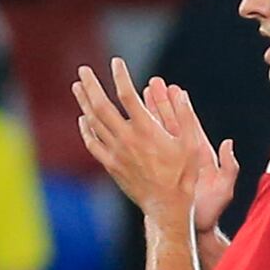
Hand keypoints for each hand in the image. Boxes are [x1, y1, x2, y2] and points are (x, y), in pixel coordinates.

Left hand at [74, 61, 231, 227]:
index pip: (127, 95)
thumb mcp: (192, 145)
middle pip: (101, 105)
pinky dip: (85, 128)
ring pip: (93, 122)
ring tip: (78, 87)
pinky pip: (92, 142)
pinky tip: (83, 119)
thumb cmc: (183, 176)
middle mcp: (127, 138)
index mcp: (147, 130)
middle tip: (84, 70)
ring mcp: (115, 152)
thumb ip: (185, 118)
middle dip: (91, 85)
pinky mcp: (110, 164)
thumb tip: (178, 94)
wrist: (167, 206)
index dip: (120, 76)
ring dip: (84, 102)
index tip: (116, 63)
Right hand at [144, 77, 238, 234]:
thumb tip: (228, 143)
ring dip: (145, 114)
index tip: (174, 88)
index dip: (181, 106)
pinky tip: (122, 122)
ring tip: (135, 93)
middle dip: (160, 102)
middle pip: (169, 122)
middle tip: (152, 83)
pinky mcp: (153, 170)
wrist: (193, 227)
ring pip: (153, 133)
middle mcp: (182, 155)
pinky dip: (133, 135)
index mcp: (198, 154)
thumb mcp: (224, 186)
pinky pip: (140, 148)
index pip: (188, 123)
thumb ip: (229, 165)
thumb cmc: (211, 210)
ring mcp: (166, 161)